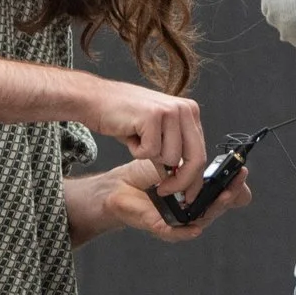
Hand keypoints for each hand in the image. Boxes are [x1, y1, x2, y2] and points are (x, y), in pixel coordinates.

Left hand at [68, 158, 253, 245]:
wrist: (119, 185)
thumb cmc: (147, 174)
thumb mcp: (174, 163)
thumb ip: (195, 163)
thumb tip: (219, 157)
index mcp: (199, 194)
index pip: (224, 194)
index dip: (236, 185)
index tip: (242, 170)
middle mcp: (193, 209)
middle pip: (218, 207)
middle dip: (231, 194)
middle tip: (237, 180)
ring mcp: (179, 220)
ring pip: (203, 219)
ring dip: (214, 209)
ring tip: (222, 195)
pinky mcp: (161, 227)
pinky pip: (177, 233)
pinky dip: (186, 232)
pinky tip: (195, 227)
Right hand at [82, 80, 207, 197]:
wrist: (95, 99)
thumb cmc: (123, 115)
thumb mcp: (157, 132)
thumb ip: (173, 149)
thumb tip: (182, 180)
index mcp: (189, 111)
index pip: (201, 152)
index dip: (195, 179)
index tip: (188, 195)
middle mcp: (184, 109)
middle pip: (195, 159)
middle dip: (181, 182)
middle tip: (165, 191)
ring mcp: (170, 111)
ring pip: (171, 158)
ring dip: (149, 157)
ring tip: (138, 139)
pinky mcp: (153, 116)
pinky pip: (150, 152)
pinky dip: (136, 151)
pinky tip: (130, 135)